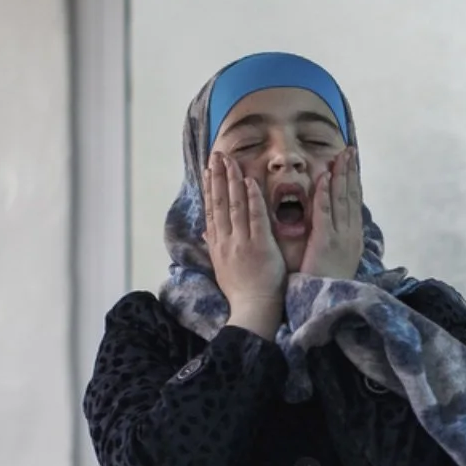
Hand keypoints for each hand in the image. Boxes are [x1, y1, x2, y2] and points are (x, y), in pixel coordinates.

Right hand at [204, 153, 284, 337]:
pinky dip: (252, 198)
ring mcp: (242, 243)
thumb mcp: (221, 268)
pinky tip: (250, 181)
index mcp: (217, 245)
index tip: (208, 169)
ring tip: (230, 161)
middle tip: (217, 155)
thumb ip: (214, 246)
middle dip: (218, 177)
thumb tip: (205, 230)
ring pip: (235, 206)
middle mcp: (226, 241)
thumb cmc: (241, 292)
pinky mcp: (259, 246)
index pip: (212, 210)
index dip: (210, 188)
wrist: (253, 310)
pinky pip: (255, 218)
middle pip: (220, 203)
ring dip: (232, 181)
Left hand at [300, 147, 363, 279]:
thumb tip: (337, 226)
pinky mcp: (325, 242)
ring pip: (342, 199)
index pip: (353, 203)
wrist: (325, 306)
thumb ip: (338, 240)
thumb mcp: (338, 260)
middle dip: (351, 172)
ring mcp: (340, 237)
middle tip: (350, 150)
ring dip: (341, 175)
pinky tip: (325, 176)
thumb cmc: (326, 284)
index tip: (352, 162)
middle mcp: (350, 234)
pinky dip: (325, 193)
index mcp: (352, 238)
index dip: (353, 181)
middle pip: (351, 196)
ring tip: (342, 155)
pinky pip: (325, 212)